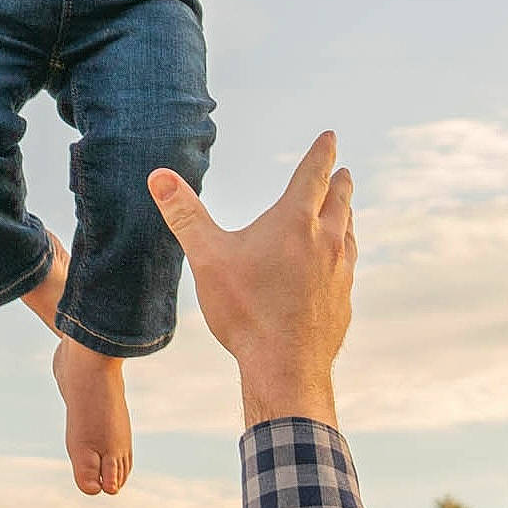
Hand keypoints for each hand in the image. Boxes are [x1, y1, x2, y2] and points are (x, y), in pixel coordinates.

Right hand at [148, 132, 354, 429]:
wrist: (286, 370)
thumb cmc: (245, 311)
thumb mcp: (207, 258)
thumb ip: (184, 214)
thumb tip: (158, 176)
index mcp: (295, 222)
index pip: (314, 174)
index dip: (322, 152)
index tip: (331, 137)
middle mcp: (326, 241)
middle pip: (340, 200)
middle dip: (339, 182)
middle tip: (342, 171)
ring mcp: (340, 272)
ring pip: (348, 233)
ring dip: (345, 216)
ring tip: (342, 213)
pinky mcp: (343, 301)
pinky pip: (347, 267)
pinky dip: (342, 253)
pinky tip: (335, 265)